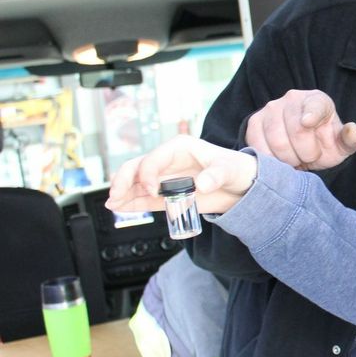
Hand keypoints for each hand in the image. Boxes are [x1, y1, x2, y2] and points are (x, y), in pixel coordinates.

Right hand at [106, 135, 257, 214]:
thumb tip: (201, 184)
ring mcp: (164, 178)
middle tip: (117, 196)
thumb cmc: (236, 169)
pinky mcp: (165, 194)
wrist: (243, 186)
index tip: (152, 191)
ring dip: (122, 192)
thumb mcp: (229, 169)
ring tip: (112, 204)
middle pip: (137, 167)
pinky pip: (143, 197)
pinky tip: (118, 208)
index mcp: (179, 148)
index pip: (153, 158)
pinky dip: (130, 202)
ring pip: (135, 183)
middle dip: (124, 180)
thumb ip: (216, 175)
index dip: (148, 173)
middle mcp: (167, 161)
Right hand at [245, 89, 355, 169]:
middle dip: (306, 153)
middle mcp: (293, 98)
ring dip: (289, 159)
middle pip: (297, 131)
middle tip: (309, 157)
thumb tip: (352, 130)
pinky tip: (280, 158)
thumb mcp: (342, 145)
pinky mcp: (254, 123)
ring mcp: (271, 109)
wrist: (301, 147)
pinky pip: (259, 147)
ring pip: (277, 142)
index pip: (315, 106)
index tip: (308, 123)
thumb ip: (352, 138)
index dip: (311, 114)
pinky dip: (271, 160)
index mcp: (318, 100)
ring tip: (295, 158)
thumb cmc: (325, 143)